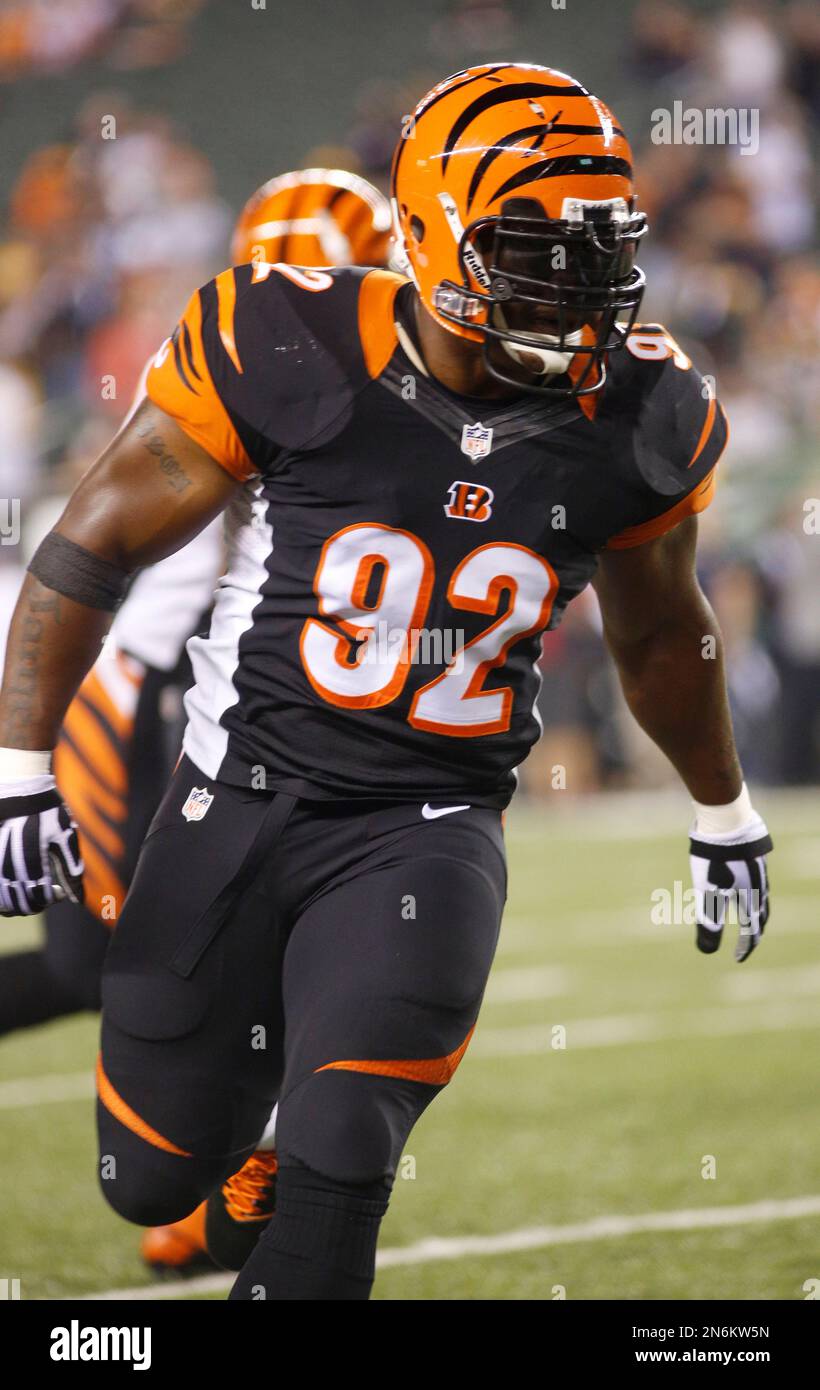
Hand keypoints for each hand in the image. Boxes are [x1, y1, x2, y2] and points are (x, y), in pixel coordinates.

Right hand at [0, 779, 83, 916]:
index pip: (38, 900)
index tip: (58, 890)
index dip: (51, 900)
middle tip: (44, 892)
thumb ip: (71, 871)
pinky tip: (14, 883)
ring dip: (16, 903)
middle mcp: (8, 867)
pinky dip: (2, 894)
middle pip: (18, 906)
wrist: (20, 788)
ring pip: (1, 903)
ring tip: (29, 890)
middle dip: (35, 904)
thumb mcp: (65, 838)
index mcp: (32, 863)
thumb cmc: (47, 811)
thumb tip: (77, 899)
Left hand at [689, 812, 771, 961]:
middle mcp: (759, 887)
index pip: (751, 931)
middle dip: (753, 931)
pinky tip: (741, 885)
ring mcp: (758, 871)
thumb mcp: (707, 894)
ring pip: (760, 897)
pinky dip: (751, 892)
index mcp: (750, 900)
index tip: (737, 958)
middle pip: (760, 916)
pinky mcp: (753, 858)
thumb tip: (706, 952)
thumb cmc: (715, 860)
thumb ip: (707, 923)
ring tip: (745, 915)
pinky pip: (756, 881)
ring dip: (754, 911)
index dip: (744, 947)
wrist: (726, 822)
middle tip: (746, 941)